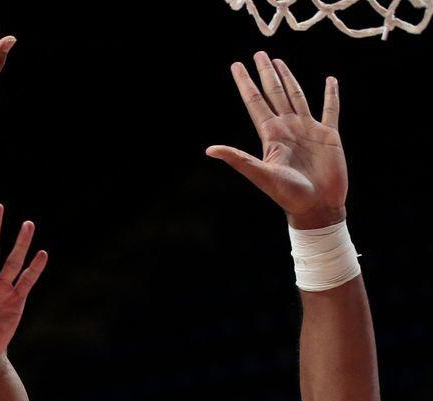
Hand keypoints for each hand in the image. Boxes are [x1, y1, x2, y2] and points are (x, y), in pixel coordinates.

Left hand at [207, 53, 347, 228]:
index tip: (236, 65)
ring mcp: (308, 130)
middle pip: (274, 93)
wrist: (316, 207)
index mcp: (271, 135)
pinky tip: (330, 81)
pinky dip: (330, 95)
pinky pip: (330, 110)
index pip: (255, 102)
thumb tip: (209, 149)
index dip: (246, 83)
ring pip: (297, 96)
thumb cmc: (287, 194)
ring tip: (280, 62)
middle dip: (266, 74)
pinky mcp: (329, 135)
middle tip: (258, 54)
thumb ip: (238, 159)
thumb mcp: (260, 174)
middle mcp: (288, 128)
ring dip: (289, 79)